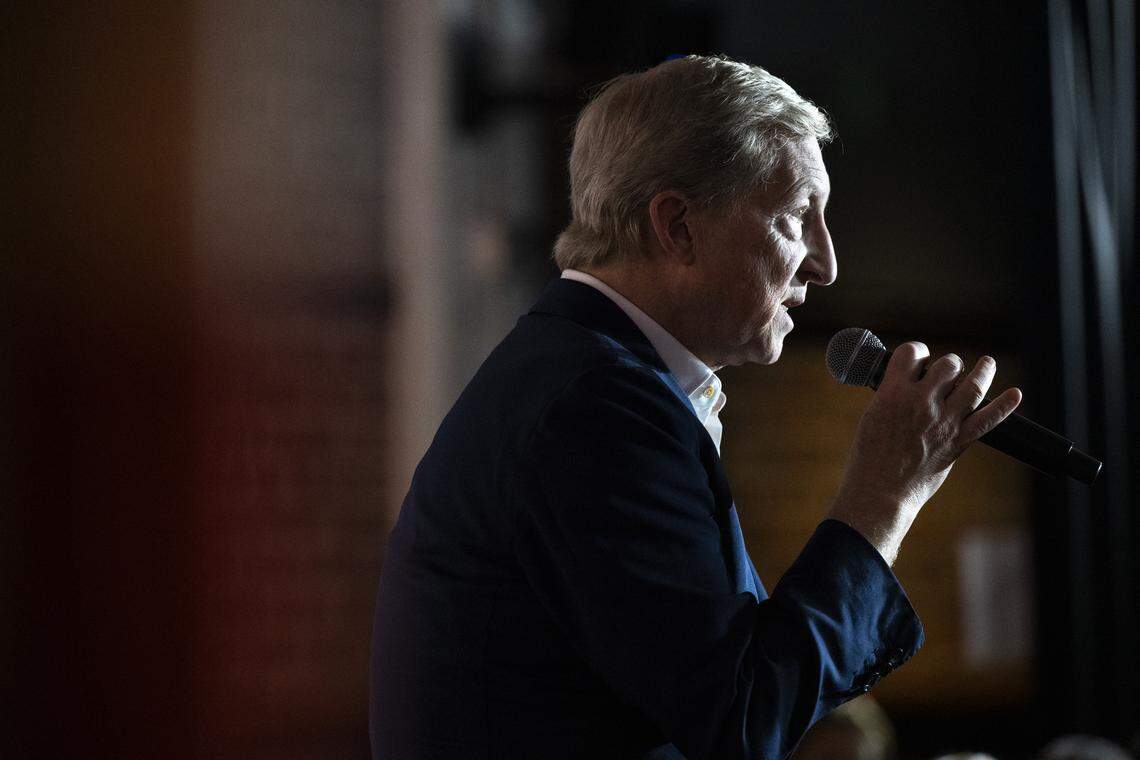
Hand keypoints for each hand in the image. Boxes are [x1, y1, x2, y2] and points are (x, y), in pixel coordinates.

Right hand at [827, 342, 1022, 563]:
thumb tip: (907, 386)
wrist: (880, 492)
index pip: (911, 353)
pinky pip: (988, 420)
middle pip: (947, 365)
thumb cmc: (869, 458)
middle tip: (947, 372)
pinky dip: (1004, 406)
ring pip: (972, 385)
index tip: (920, 358)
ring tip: (987, 364)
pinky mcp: (958, 442)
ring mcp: (943, 422)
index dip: (918, 351)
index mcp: (893, 393)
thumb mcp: (872, 417)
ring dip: (983, 371)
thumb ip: (892, 398)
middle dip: (948, 364)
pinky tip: (1015, 394)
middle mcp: (921, 402)